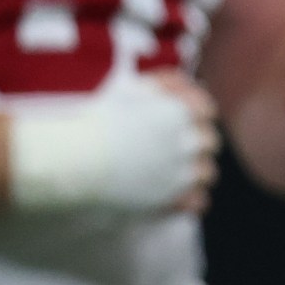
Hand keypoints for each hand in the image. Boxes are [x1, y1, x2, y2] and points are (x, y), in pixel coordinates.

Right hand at [8, 72, 218, 213]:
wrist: (75, 158)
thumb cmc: (94, 118)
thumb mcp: (129, 86)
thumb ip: (163, 83)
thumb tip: (185, 84)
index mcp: (180, 111)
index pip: (206, 111)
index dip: (195, 114)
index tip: (184, 118)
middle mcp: (187, 141)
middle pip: (209, 142)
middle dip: (196, 142)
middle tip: (176, 147)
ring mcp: (181, 173)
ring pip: (206, 173)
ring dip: (195, 171)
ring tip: (176, 173)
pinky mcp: (170, 199)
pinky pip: (197, 202)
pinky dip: (191, 199)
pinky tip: (177, 197)